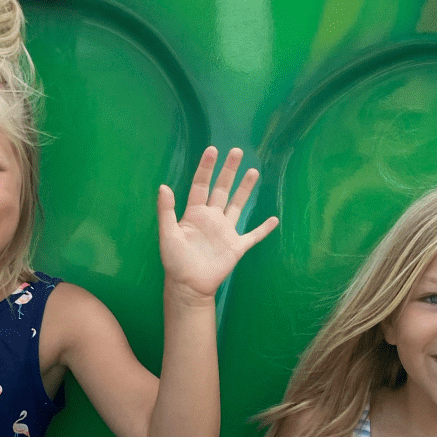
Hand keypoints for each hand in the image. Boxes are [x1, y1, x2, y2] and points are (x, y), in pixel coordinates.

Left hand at [157, 147, 278, 300]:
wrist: (189, 286)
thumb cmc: (175, 262)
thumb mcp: (168, 235)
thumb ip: (166, 211)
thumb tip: (163, 186)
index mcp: (194, 213)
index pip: (201, 185)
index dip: (206, 168)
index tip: (212, 150)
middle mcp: (212, 218)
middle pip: (222, 189)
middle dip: (229, 171)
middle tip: (237, 152)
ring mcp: (225, 231)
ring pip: (238, 205)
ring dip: (245, 189)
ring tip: (253, 171)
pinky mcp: (236, 247)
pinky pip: (253, 236)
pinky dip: (263, 228)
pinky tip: (274, 219)